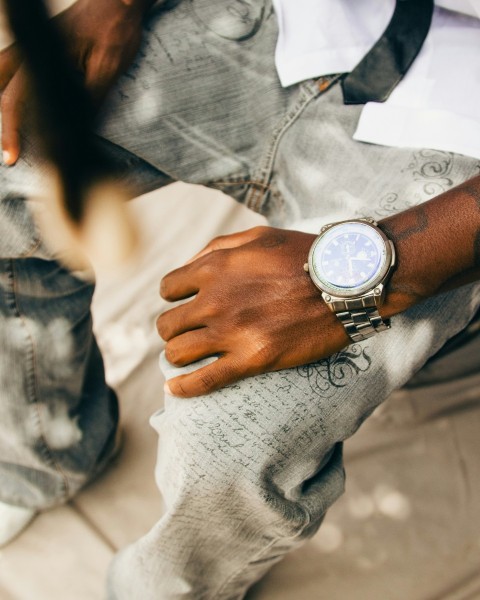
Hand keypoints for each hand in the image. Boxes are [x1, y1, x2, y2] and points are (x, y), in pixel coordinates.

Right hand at [0, 0, 151, 164]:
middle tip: (8, 153)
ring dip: (1, 99)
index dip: (14, 130)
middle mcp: (34, 49)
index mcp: (46, 56)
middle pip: (5, 90)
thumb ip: (90, 96)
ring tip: (5, 127)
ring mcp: (35, 44)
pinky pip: (14, 63)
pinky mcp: (42, 42)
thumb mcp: (108, 66)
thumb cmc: (115, 29)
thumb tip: (77, 129)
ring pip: (2, 72)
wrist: (119, 1)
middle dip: (6, 125)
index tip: (12, 155)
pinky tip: (9, 94)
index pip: (19, 100)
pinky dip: (7, 82)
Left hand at [157, 226, 350, 396]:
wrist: (345, 283)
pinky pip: (204, 381)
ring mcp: (231, 332)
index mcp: (214, 269)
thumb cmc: (302, 256)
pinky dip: (183, 388)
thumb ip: (217, 248)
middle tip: (190, 332)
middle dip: (176, 328)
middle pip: (168, 325)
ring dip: (179, 355)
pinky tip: (175, 389)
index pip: (168, 289)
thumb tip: (189, 266)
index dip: (175, 298)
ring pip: (177, 353)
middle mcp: (215, 301)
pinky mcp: (251, 359)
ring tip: (190, 355)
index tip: (186, 304)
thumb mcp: (258, 236)